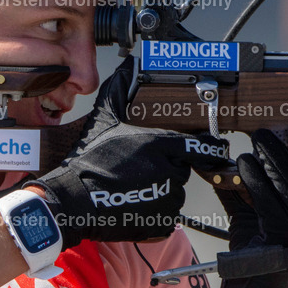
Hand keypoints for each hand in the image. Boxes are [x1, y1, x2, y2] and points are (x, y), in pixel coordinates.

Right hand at [29, 57, 228, 246]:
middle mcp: (169, 172)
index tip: (213, 148)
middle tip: (142, 168)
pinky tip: (136, 202)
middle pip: (183, 168)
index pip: (200, 147)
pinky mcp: (162, 221)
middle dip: (168, 166)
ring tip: (135, 186)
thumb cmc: (89, 160)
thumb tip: (127, 66)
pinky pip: (168, 214)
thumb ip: (119, 90)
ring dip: (163, 189)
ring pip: (176, 192)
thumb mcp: (103, 119)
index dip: (207, 147)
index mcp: (160, 145)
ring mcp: (167, 199)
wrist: (74, 201)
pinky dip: (156, 210)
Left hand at [214, 118, 287, 287]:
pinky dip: (254, 179)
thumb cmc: (258, 241)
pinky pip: (267, 201)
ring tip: (256, 141)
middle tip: (269, 130)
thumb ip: (252, 179)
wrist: (251, 284)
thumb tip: (237, 149)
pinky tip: (243, 165)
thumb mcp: (260, 206)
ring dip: (271, 158)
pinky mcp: (278, 237)